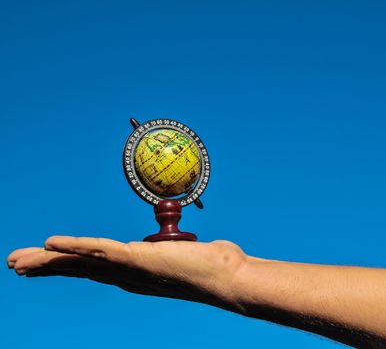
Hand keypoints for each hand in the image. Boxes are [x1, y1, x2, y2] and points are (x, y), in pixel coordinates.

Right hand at [7, 236, 246, 307]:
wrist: (228, 278)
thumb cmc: (209, 266)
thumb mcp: (177, 253)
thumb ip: (162, 249)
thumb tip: (161, 244)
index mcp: (132, 273)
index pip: (91, 268)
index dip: (64, 265)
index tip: (41, 262)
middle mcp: (127, 276)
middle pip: (78, 269)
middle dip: (45, 267)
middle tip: (14, 265)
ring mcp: (131, 269)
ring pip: (81, 262)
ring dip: (49, 260)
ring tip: (19, 261)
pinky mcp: (139, 259)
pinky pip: (101, 251)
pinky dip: (76, 246)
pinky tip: (52, 243)